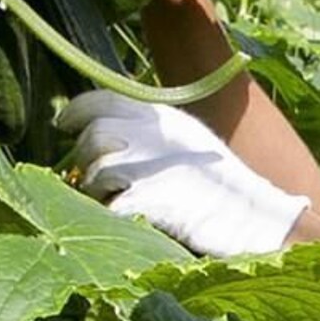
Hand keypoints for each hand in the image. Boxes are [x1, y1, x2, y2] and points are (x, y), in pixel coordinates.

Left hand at [59, 90, 307, 257]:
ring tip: (111, 201)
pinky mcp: (148, 200)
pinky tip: (124, 220)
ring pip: (96, 171)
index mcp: (163, 115)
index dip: (76, 111)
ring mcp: (149, 166)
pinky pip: (110, 206)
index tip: (63, 123)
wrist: (256, 218)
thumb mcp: (189, 142)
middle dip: (84, 158)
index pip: (102, 100)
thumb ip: (153, 132)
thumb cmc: (225, 187)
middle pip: (94, 136)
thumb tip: (107, 134)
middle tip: (88, 176)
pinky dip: (110, 214)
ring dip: (95, 189)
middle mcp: (152, 134)